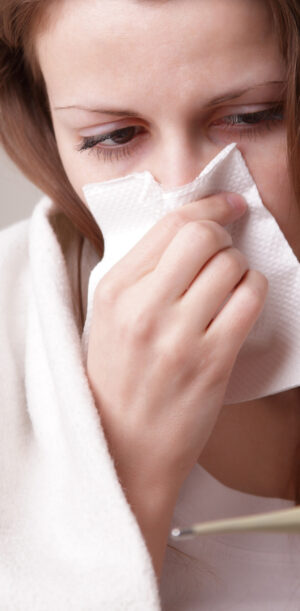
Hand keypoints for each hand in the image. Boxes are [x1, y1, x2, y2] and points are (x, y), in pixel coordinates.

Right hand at [86, 192, 267, 498]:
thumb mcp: (108, 318)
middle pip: (203, 237)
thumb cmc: (116, 379)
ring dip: (239, 267)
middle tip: (225, 247)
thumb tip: (192, 229)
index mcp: (115, 290)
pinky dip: (254, 291)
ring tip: (229, 284)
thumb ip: (142, 274)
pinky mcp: (213, 361)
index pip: (171, 225)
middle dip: (224, 234)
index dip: (209, 206)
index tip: (228, 205)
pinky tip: (241, 302)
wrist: (123, 447)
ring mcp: (180, 336)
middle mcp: (144, 308)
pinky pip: (250, 300)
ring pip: (231, 265)